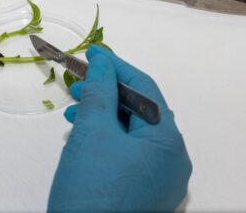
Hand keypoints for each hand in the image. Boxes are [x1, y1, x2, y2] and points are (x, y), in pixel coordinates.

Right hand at [48, 45, 191, 211]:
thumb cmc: (92, 193)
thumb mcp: (91, 133)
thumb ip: (98, 92)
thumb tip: (103, 63)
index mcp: (168, 143)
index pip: (145, 90)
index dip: (117, 67)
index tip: (94, 53)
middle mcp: (172, 162)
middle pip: (140, 111)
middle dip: (105, 93)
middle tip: (77, 82)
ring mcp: (159, 181)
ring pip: (131, 133)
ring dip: (102, 116)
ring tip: (73, 111)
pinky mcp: (142, 193)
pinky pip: (127, 154)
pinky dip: (105, 139)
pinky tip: (83, 137)